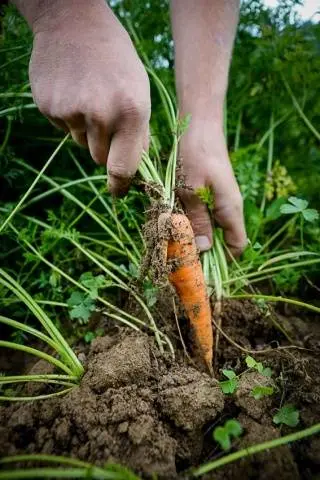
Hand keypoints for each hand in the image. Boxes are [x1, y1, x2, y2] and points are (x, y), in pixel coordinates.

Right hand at [29, 0, 149, 194]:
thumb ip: (139, 133)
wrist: (72, 22)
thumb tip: (133, 169)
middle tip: (104, 116)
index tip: (118, 192)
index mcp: (132, 112)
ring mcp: (72, 111)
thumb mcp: (139, 92)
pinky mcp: (49, 106)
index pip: (123, 167)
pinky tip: (72, 90)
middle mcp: (101, 115)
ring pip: (80, 142)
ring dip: (85, 129)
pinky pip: (63, 127)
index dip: (120, 184)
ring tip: (88, 95)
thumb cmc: (115, 60)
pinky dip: (68, 116)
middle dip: (104, 146)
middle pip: (99, 157)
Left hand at [178, 119, 246, 255]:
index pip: (236, 245)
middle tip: (178, 255)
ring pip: (209, 227)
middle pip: (221, 240)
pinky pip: (202, 214)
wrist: (199, 124)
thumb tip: (203, 250)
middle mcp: (229, 207)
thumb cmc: (195, 155)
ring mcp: (220, 199)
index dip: (221, 260)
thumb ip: (197, 221)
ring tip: (171, 238)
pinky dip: (189, 220)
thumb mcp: (191, 191)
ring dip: (192, 234)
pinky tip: (172, 219)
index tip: (199, 267)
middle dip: (202, 250)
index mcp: (230, 209)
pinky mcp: (210, 192)